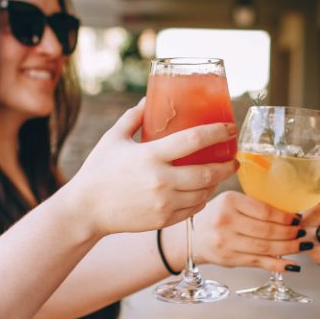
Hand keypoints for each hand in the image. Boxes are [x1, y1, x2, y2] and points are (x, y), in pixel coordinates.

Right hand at [66, 99, 237, 236]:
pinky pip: (193, 209)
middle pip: (208, 172)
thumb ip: (133, 118)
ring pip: (204, 192)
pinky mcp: (164, 219)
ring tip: (220, 173)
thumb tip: (149, 99)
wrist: (85, 210)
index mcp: (150, 156)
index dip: (218, 132)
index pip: (195, 140)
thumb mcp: (113, 138)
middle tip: (234, 158)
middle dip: (228, 165)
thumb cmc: (98, 170)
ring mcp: (164, 203)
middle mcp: (161, 180)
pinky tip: (202, 191)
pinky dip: (202, 199)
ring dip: (216, 182)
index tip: (230, 128)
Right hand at [191, 191, 307, 272]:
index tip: (297, 219)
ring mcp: (227, 243)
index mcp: (229, 202)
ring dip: (288, 248)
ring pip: (265, 248)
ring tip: (302, 246)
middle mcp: (226, 222)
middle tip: (303, 233)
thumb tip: (289, 216)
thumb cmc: (217, 216)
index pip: (265, 211)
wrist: (192, 236)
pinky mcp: (230, 259)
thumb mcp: (231, 202)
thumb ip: (255, 207)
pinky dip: (278, 265)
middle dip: (290, 234)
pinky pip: (259, 263)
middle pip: (267, 231)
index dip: (285, 217)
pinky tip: (292, 265)